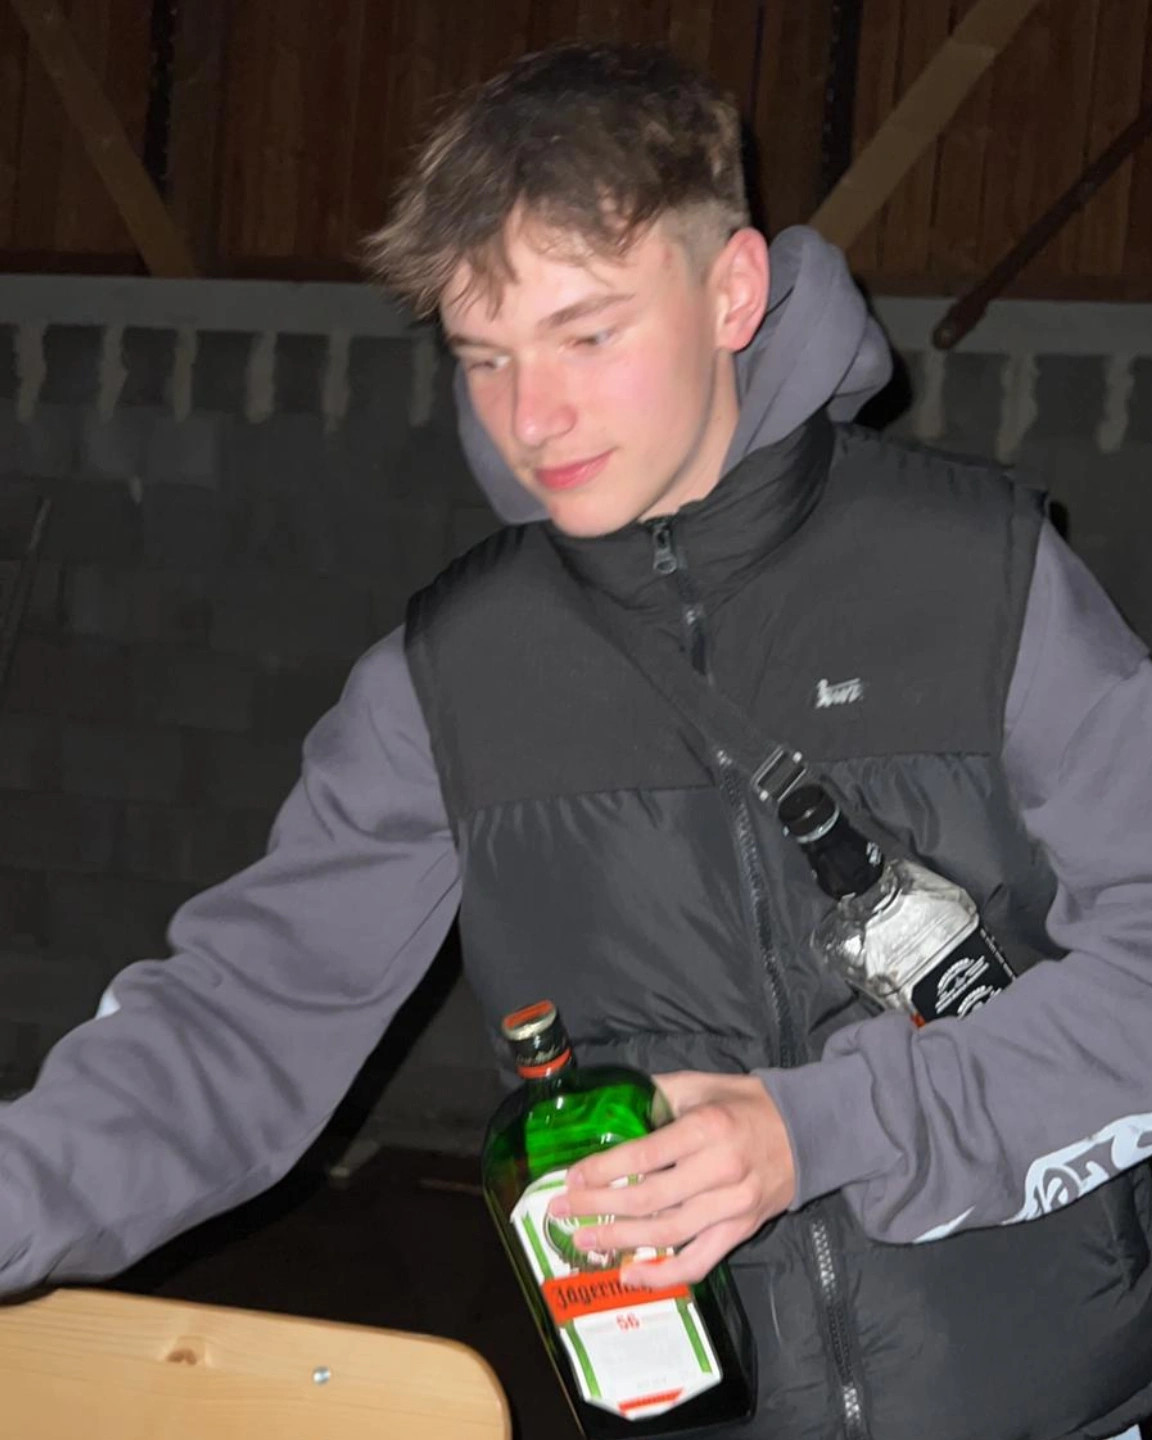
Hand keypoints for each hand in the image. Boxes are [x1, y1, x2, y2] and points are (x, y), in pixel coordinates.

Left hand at [546, 1071, 795, 1287]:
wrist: (805, 1131)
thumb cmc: (745, 1104)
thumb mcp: (702, 1085)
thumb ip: (657, 1092)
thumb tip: (612, 1101)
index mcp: (706, 1128)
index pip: (644, 1154)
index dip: (603, 1169)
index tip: (572, 1177)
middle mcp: (719, 1170)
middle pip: (648, 1197)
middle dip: (599, 1207)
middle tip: (563, 1210)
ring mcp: (732, 1206)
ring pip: (667, 1233)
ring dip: (620, 1241)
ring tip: (585, 1240)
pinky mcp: (741, 1230)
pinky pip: (698, 1261)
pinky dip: (663, 1274)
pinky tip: (631, 1275)